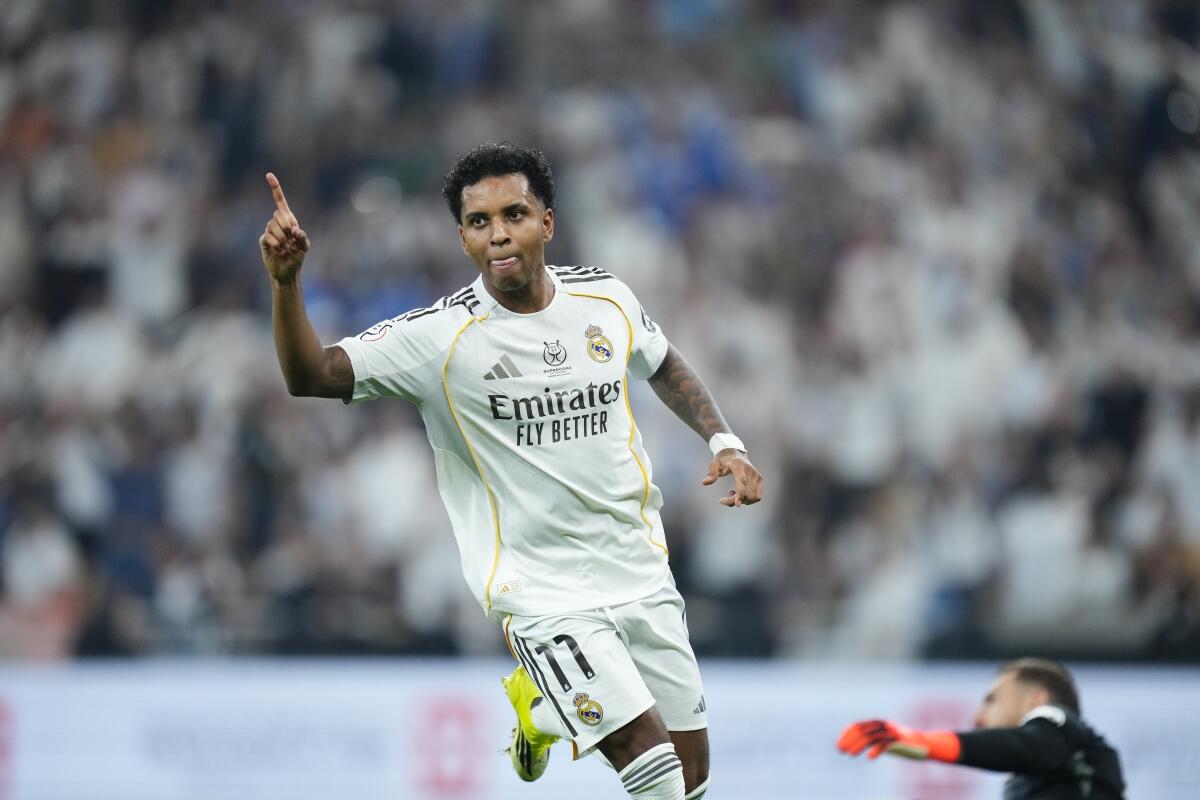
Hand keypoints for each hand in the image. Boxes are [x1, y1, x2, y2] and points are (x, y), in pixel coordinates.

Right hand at [259, 172, 309, 283]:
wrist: (287, 271)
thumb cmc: (297, 257)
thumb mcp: (305, 247)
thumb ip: (302, 237)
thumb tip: (294, 229)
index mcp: (288, 220)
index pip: (280, 202)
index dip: (275, 188)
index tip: (269, 175)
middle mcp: (277, 223)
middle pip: (279, 214)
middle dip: (287, 226)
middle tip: (291, 238)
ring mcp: (269, 230)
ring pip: (273, 226)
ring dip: (282, 238)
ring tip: (284, 248)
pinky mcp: (263, 240)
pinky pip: (268, 237)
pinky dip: (276, 244)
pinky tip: (278, 250)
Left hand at [701, 449, 762, 507]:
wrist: (735, 452)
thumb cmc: (723, 459)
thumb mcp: (714, 464)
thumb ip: (711, 473)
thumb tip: (705, 482)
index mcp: (738, 465)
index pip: (742, 482)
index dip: (740, 494)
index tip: (736, 504)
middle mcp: (750, 470)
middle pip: (747, 493)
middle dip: (735, 501)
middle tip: (724, 499)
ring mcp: (757, 475)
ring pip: (753, 497)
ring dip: (742, 501)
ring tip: (732, 493)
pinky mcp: (760, 479)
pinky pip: (757, 496)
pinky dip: (749, 500)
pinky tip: (740, 494)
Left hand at [836, 719, 960, 762]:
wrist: (926, 744)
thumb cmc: (903, 743)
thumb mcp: (885, 740)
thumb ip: (873, 740)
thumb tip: (855, 743)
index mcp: (880, 724)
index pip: (859, 725)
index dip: (848, 733)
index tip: (839, 743)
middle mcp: (885, 725)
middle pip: (863, 730)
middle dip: (849, 739)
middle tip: (840, 750)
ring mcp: (893, 732)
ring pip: (872, 736)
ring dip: (859, 745)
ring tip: (850, 754)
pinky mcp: (901, 740)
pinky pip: (887, 744)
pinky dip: (877, 750)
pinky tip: (870, 758)